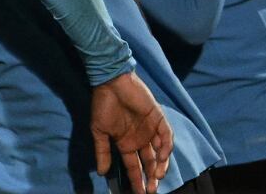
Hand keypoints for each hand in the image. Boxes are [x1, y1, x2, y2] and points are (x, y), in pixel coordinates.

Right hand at [90, 71, 171, 193]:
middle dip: (151, 177)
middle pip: (149, 163)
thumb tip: (101, 172)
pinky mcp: (159, 119)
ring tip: (157, 177)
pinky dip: (166, 147)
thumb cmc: (103, 105)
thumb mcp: (99, 130)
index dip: (136, 180)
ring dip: (160, 165)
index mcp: (125, 143)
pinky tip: (161, 156)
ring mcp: (151, 130)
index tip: (138, 193)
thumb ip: (102, 151)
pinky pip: (166, 137)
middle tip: (151, 190)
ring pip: (160, 153)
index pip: (134, 166)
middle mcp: (140, 139)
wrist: (111, 83)